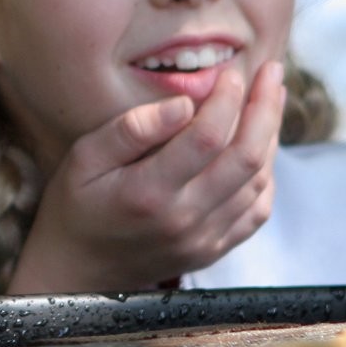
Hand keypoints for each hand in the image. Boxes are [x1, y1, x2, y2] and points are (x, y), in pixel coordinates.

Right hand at [6, 60, 283, 294]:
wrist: (77, 274)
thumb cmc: (75, 209)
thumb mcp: (83, 159)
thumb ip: (130, 130)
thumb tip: (182, 103)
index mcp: (148, 192)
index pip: (206, 137)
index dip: (227, 100)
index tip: (232, 72)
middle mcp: (184, 219)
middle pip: (246, 157)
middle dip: (265, 108)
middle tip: (271, 72)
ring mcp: (203, 239)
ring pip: (258, 182)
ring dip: (270, 136)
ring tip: (271, 100)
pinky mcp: (212, 250)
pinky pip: (256, 211)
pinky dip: (267, 176)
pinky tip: (262, 149)